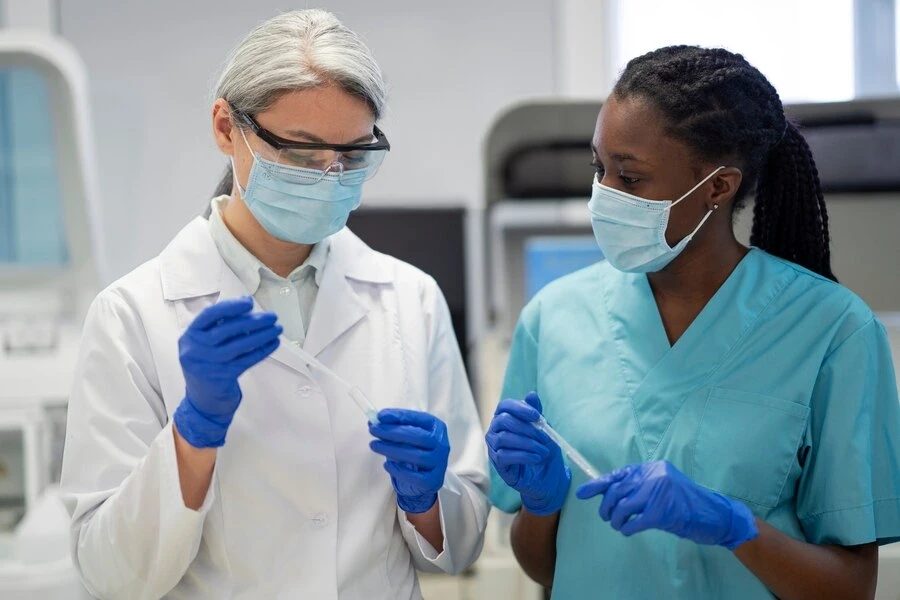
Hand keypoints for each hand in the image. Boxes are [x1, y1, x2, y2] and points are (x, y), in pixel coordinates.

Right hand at [173, 297, 281, 447]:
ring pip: (239, 346)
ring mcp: (208, 365)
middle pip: (227, 330)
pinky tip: (273, 343)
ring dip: (261, 335)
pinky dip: (262, 351)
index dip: (229, 307)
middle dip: (253, 321)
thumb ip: (221, 322)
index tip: (248, 302)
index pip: (209, 315)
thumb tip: (245, 300)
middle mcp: (195, 349)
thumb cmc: (207, 363)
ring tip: (277, 329)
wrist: (203, 399)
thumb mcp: (205, 342)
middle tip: (272, 316)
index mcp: (190, 336)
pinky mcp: (222, 377)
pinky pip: (246, 360)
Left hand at [369, 409, 449, 513]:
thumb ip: (393, 427)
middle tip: (374, 430)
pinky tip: (387, 465)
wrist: (422, 480)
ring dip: (393, 450)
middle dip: (393, 432)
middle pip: (419, 437)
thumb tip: (373, 421)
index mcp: (436, 428)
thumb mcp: (405, 436)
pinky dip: (400, 471)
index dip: (400, 417)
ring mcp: (439, 463)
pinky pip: (417, 477)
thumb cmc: (414, 452)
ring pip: (418, 456)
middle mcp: (442, 444)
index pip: (420, 419)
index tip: (381, 416)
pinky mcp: (434, 480)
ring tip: (374, 445)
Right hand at [485, 392, 570, 515]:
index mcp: (505, 419)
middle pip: (503, 421)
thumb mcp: (544, 430)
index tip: (537, 416)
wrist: (548, 478)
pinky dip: (523, 455)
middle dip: (526, 428)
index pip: (504, 406)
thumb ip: (536, 413)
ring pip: (504, 439)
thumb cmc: (544, 450)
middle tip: (544, 437)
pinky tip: (536, 458)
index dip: (519, 408)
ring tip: (543, 450)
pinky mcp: (497, 464)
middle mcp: (495, 431)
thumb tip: (531, 394)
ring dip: (527, 443)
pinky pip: (504, 456)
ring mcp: (494, 448)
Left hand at [576, 460, 757, 549]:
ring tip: (619, 525)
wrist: (715, 515)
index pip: (618, 474)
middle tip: (607, 517)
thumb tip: (609, 493)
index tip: (582, 494)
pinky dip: (627, 528)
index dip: (598, 485)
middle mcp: (655, 476)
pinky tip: (628, 531)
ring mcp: (659, 493)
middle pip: (617, 491)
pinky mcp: (663, 512)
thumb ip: (639, 486)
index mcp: (652, 468)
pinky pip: (635, 521)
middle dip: (606, 506)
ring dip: (616, 519)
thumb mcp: (661, 487)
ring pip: (623, 506)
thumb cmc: (685, 503)